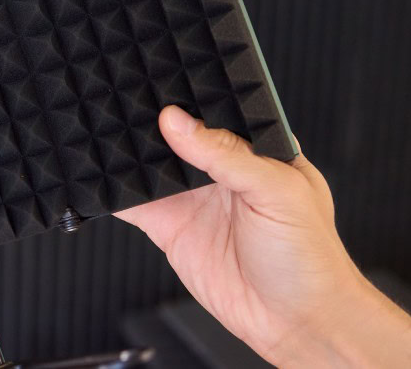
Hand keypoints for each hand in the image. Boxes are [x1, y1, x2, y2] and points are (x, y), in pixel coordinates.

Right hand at [117, 105, 410, 366]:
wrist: (296, 323)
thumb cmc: (310, 258)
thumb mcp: (277, 192)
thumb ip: (227, 155)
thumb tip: (179, 122)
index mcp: (255, 149)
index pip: (215, 111)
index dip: (189, 97)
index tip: (160, 85)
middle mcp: (221, 171)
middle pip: (176, 135)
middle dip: (150, 121)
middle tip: (124, 105)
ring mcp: (193, 199)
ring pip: (150, 165)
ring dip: (130, 154)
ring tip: (105, 134)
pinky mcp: (170, 228)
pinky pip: (134, 204)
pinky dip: (114, 192)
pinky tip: (100, 179)